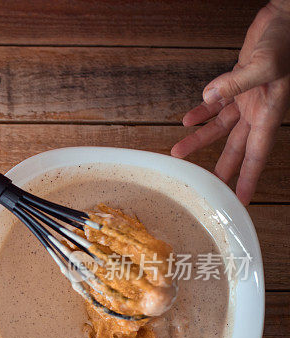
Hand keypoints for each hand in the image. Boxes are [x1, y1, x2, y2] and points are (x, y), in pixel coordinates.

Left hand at [171, 0, 289, 204]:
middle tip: (206, 188)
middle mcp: (258, 109)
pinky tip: (186, 121)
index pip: (257, 154)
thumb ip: (236, 84)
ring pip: (220, 128)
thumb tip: (209, 99)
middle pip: (236, 148)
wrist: (285, 18)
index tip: (241, 200)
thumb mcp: (264, 64)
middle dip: (222, 169)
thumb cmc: (284, 41)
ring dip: (199, 140)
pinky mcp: (237, 84)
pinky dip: (201, 112)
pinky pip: (216, 104)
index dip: (248, 178)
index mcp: (269, 111)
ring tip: (178, 152)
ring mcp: (248, 97)